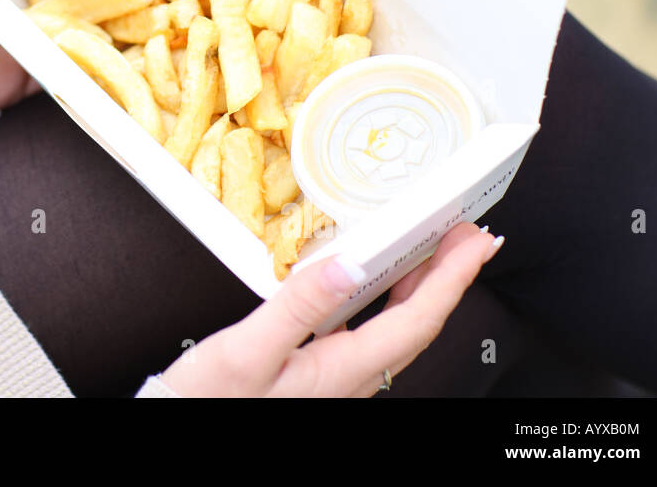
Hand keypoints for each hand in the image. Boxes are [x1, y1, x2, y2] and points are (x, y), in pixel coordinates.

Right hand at [160, 222, 500, 395]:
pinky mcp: (321, 371)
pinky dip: (385, 298)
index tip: (475, 243)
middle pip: (417, 321)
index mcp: (343, 369)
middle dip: (449, 276)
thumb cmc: (212, 399)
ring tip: (433, 250)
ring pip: (397, 327)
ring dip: (421, 285)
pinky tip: (370, 282)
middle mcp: (351, 376)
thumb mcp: (248, 348)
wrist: (181, 422)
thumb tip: (345, 265)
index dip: (453, 278)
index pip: (417, 318)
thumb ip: (298, 305)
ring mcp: (339, 375)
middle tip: (467, 235)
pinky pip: (370, 330)